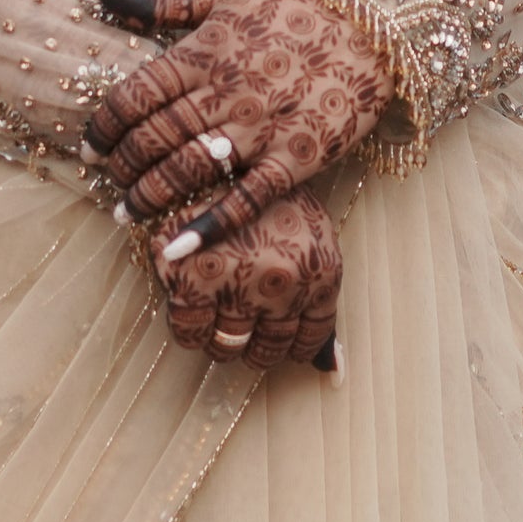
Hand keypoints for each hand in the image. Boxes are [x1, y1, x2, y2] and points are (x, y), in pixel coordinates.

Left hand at [84, 0, 391, 246]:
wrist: (371, 24)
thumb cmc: (291, 8)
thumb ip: (157, 0)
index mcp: (203, 53)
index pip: (133, 96)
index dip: (103, 127)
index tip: (90, 147)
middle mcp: (225, 92)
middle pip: (154, 138)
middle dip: (122, 167)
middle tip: (107, 185)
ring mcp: (261, 128)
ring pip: (189, 170)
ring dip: (150, 197)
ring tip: (128, 215)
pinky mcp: (295, 157)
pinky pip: (246, 199)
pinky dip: (209, 226)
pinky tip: (177, 249)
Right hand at [156, 189, 341, 371]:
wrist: (218, 149)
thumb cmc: (269, 192)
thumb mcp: (311, 237)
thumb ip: (319, 300)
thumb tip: (333, 372)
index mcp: (321, 274)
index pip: (308, 340)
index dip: (290, 346)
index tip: (275, 340)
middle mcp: (282, 287)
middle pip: (266, 351)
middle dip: (253, 347)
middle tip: (240, 330)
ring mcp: (237, 286)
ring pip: (227, 347)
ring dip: (221, 342)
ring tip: (214, 317)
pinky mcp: (190, 280)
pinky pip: (189, 332)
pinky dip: (189, 330)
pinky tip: (190, 308)